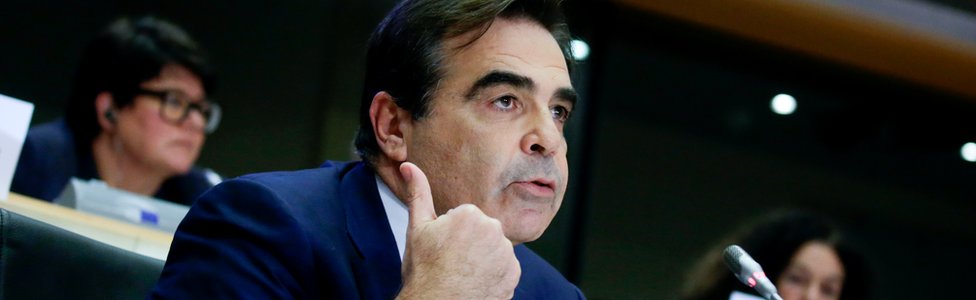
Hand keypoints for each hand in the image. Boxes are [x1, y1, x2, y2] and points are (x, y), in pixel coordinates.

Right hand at [395, 162, 520, 299]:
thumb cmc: (424, 271)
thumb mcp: (417, 228)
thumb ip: (417, 193)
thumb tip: (408, 165)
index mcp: (471, 214)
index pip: (465, 218)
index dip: (451, 233)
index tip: (443, 248)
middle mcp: (494, 229)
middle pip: (482, 232)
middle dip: (470, 244)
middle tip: (452, 261)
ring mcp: (506, 253)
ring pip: (494, 249)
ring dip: (482, 259)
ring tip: (463, 273)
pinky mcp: (513, 274)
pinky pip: (505, 268)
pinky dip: (494, 275)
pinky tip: (476, 282)